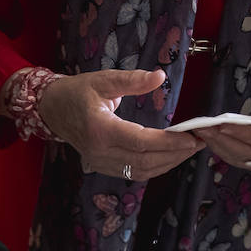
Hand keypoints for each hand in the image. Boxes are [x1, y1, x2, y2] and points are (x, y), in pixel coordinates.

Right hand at [37, 70, 202, 179]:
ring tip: (187, 151)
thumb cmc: (77, 92)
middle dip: (175, 155)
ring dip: (167, 164)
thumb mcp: (103, 80)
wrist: (52, 110)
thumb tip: (159, 76)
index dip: (169, 143)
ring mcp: (99, 161)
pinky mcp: (102, 166)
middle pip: (144, 161)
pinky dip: (154, 168)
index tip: (192, 137)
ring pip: (140, 171)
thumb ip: (132, 80)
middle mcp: (99, 150)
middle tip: (198, 143)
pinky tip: (168, 157)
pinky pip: (132, 173)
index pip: (141, 142)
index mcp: (100, 129)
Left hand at [192, 93, 250, 171]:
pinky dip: (221, 149)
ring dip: (217, 145)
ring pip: (238, 158)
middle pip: (247, 152)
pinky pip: (237, 159)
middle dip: (222, 139)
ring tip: (201, 131)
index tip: (223, 126)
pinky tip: (210, 138)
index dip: (243, 134)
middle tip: (203, 127)